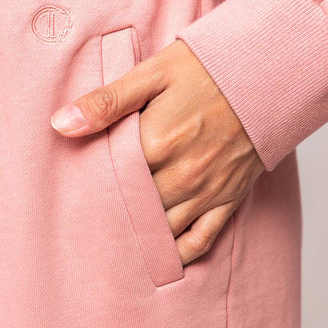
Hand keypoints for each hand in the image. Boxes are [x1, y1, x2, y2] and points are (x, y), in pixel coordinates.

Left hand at [50, 38, 264, 266]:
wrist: (267, 72)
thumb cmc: (206, 68)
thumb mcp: (151, 74)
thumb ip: (106, 102)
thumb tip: (60, 124)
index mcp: (156, 144)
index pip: (110, 181)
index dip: (88, 189)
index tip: (69, 197)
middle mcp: (180, 175)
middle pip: (134, 210)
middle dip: (110, 218)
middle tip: (82, 230)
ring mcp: (205, 191)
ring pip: (163, 231)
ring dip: (139, 241)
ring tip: (111, 251)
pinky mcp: (228, 199)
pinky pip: (201, 239)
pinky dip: (179, 254)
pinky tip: (160, 259)